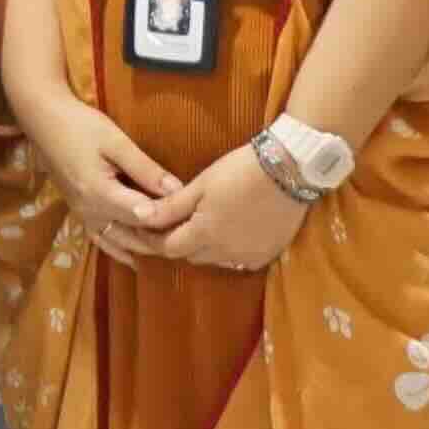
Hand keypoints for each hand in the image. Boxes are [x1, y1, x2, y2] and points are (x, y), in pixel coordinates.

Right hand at [20, 97, 193, 264]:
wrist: (43, 121)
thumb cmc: (80, 126)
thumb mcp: (117, 142)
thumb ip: (147, 169)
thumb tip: (178, 190)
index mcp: (101, 193)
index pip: (144, 217)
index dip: (170, 219)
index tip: (193, 218)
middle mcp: (91, 211)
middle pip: (134, 235)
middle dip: (162, 238)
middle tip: (191, 238)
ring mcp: (83, 214)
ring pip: (119, 242)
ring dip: (144, 247)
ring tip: (172, 250)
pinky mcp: (79, 211)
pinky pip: (101, 240)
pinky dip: (119, 251)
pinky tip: (135, 260)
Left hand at [142, 142, 313, 273]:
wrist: (290, 169)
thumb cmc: (239, 171)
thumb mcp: (200, 186)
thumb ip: (169, 207)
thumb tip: (139, 217)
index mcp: (205, 235)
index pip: (168, 248)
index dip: (152, 239)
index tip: (142, 227)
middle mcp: (226, 253)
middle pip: (190, 254)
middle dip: (177, 241)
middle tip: (170, 222)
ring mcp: (249, 256)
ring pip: (214, 258)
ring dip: (203, 246)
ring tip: (200, 223)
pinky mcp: (267, 254)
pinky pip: (238, 259)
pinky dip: (227, 249)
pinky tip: (228, 230)